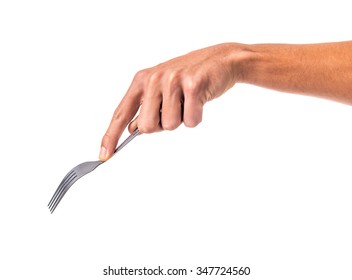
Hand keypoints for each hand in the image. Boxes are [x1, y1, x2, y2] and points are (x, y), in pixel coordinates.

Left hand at [99, 43, 245, 159]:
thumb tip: (131, 128)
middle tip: (175, 108)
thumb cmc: (190, 77)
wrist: (220, 60)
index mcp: (142, 81)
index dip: (111, 136)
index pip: (121, 113)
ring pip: (169, 125)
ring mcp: (172, 81)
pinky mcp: (192, 85)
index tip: (104, 155)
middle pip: (146, 126)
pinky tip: (200, 100)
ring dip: (182, 120)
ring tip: (189, 101)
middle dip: (161, 125)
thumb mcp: (162, 88)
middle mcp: (154, 79)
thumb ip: (145, 107)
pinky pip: (190, 121)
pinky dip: (197, 117)